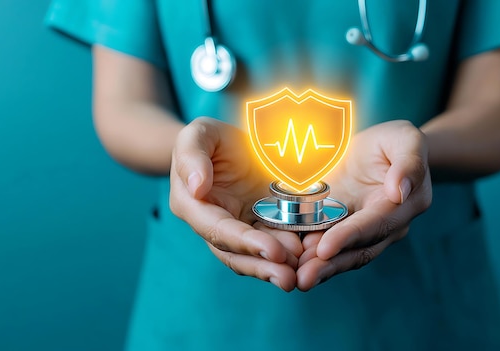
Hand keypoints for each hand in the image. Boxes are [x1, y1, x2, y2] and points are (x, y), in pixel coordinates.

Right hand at [170, 117, 302, 290]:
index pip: (216, 229)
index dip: (243, 242)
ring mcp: (237, 228)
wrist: (230, 144)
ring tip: (298, 275)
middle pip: (234, 253)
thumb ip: (192, 156)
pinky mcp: (259, 227)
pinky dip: (288, 255)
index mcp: (192, 204)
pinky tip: (307, 259)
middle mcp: (212, 224)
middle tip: (288, 277)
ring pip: (252, 257)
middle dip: (260, 266)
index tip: (272, 250)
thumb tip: (197, 188)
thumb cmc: (210, 138)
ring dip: (274, 269)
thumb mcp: (197, 134)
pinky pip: (273, 245)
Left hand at [296, 120, 432, 290]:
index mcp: (402, 206)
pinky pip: (326, 248)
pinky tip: (290, 266)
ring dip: (319, 269)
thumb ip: (409, 163)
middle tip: (303, 278)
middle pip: (356, 250)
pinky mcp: (340, 230)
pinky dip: (310, 259)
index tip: (324, 248)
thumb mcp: (405, 140)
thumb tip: (400, 191)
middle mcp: (384, 227)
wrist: (380, 151)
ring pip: (341, 256)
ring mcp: (361, 232)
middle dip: (329, 265)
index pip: (373, 225)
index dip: (349, 237)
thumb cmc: (393, 143)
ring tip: (295, 279)